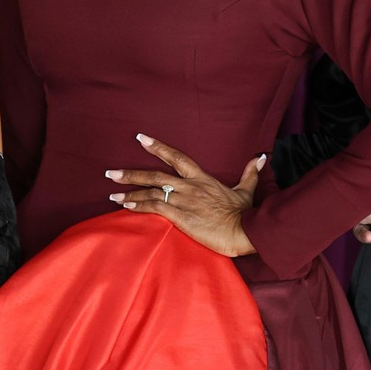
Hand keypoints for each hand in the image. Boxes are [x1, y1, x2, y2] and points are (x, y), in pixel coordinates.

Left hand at [107, 133, 259, 257]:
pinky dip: (140, 205)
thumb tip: (259, 157)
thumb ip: (249, 173)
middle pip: (155, 175)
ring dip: (130, 193)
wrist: (245, 230)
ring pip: (151, 192)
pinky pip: (156, 208)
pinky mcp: (181, 216)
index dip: (158, 147)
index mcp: (202, 178)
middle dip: (131, 174)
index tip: (140, 139)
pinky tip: (127, 206)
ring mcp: (184, 201)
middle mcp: (189, 187)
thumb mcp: (246, 190)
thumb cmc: (245, 213)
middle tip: (111, 173)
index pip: (177, 157)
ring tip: (112, 195)